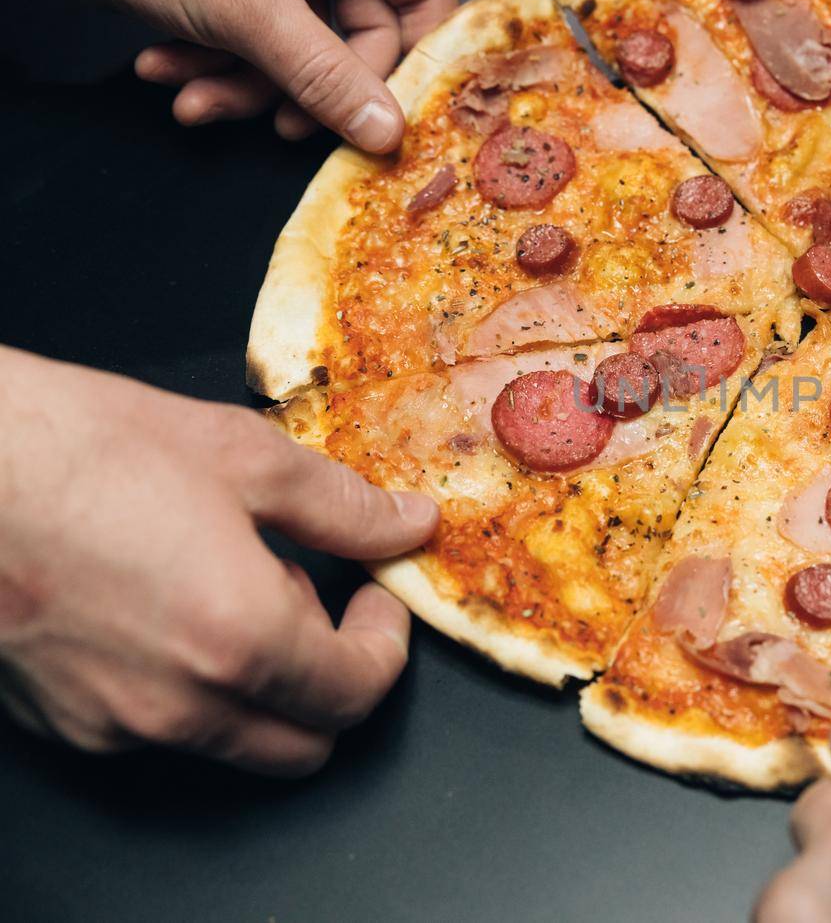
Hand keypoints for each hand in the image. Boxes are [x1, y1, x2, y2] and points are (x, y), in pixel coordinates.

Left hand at [0, 0, 457, 151]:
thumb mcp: (248, 11)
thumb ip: (328, 79)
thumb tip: (387, 132)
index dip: (413, 56)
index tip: (388, 114)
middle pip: (357, 29)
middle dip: (302, 84)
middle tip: (278, 126)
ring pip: (299, 42)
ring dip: (248, 81)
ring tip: (193, 97)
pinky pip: (256, 32)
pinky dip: (216, 59)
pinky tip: (166, 68)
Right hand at [0, 346, 438, 774]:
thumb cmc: (74, 450)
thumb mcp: (243, 457)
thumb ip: (342, 507)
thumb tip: (405, 524)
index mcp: (239, 638)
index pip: (356, 693)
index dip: (385, 645)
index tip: (376, 601)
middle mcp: (178, 703)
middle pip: (304, 743)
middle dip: (331, 679)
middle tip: (316, 600)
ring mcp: (113, 723)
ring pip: (231, 739)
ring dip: (260, 682)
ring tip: (228, 585)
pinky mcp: (62, 722)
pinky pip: (157, 729)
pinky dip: (189, 686)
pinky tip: (167, 606)